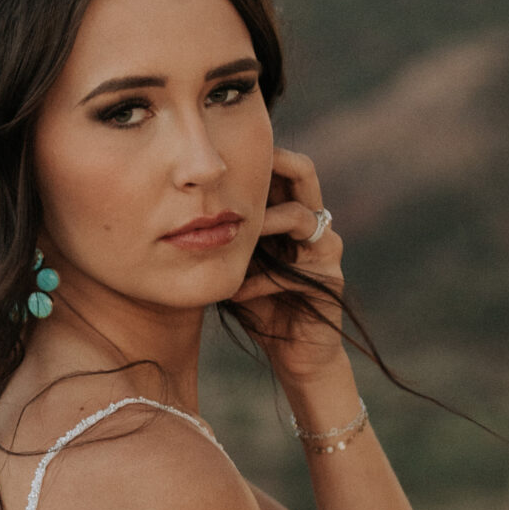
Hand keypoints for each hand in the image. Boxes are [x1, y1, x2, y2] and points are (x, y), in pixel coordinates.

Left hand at [229, 146, 352, 396]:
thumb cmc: (260, 305)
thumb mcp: (237, 262)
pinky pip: (291, 270)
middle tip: (237, 170)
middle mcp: (315, 224)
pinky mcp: (329, 281)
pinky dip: (258, 281)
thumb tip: (179, 211)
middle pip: (304, 172)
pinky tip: (235, 295)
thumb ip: (225, 235)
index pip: (282, 168)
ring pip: (301, 216)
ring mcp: (325, 251)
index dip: (257, 155)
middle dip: (272, 164)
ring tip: (233, 236)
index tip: (220, 155)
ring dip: (263, 223)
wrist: (295, 354)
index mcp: (292, 213)